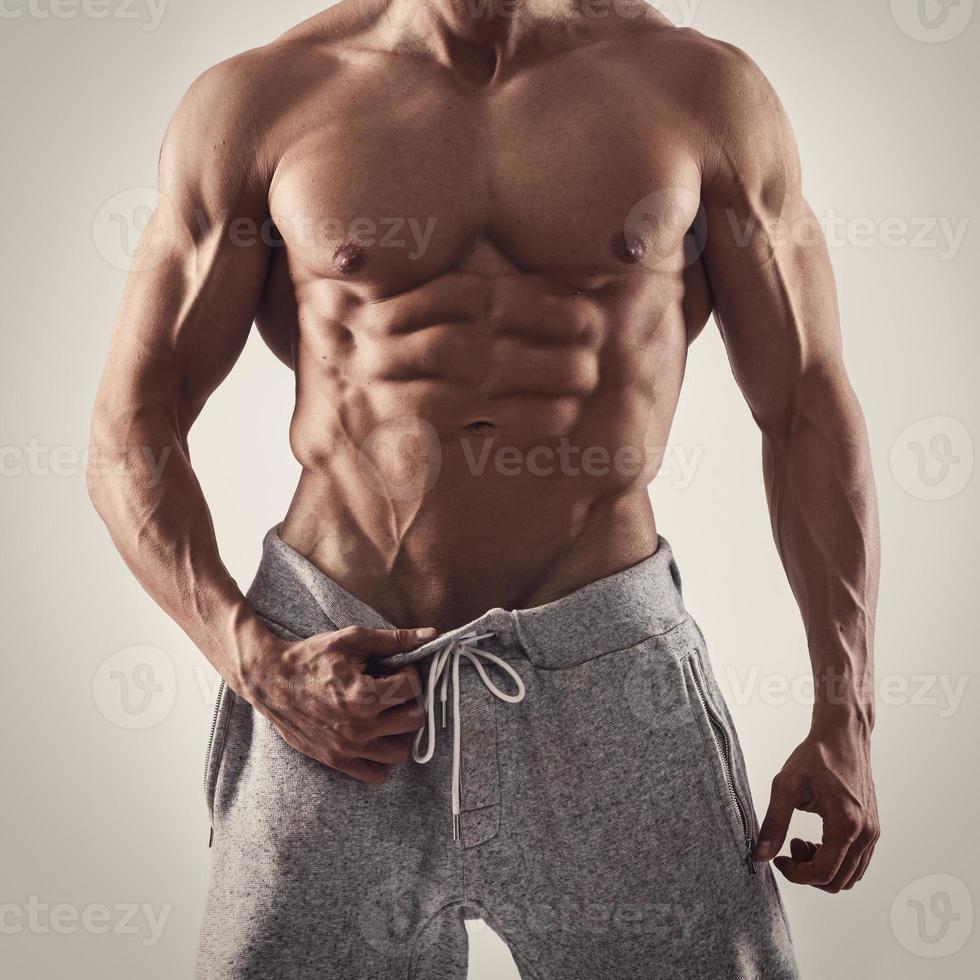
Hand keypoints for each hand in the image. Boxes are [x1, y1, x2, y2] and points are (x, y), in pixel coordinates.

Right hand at [242, 624, 436, 783]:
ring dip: (401, 731)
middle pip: (415, 720)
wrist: (270, 680)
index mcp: (365, 694)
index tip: (399, 667)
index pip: (413, 687)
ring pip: (401, 752)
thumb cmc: (310, 657)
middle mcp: (360, 726)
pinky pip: (377, 774)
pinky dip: (383, 758)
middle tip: (396, 690)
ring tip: (388, 713)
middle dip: (411, 701)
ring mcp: (349, 747)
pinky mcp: (337, 760)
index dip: (411, 671)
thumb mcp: (352, 639)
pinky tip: (376, 734)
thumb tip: (431, 634)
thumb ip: (394, 639)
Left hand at [755, 728, 878, 891]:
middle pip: (838, 882)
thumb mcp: (786, 786)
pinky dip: (836, 860)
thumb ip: (773, 824)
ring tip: (802, 841)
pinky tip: (816, 838)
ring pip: (850, 876)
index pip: (823, 873)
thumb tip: (760, 855)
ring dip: (823, 868)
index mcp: (846, 825)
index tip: (778, 858)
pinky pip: (857, 861)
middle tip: (790, 846)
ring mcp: (872, 832)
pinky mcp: (872, 828)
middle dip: (808, 873)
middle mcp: (866, 834)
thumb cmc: (816, 755)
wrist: (843, 735)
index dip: (796, 874)